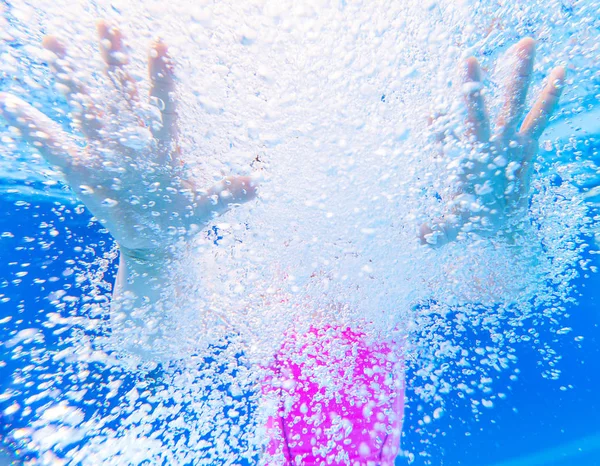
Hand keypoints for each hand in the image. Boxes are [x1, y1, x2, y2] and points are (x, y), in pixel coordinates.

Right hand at [0, 21, 256, 261]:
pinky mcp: (82, 170)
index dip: (163, 77)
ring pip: (88, 107)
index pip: (165, 104)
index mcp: (165, 144)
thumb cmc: (183, 216)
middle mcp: (134, 139)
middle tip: (107, 25)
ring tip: (53, 41)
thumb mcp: (206, 208)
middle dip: (115, 62)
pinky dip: (36, 129)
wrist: (157, 237)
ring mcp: (106, 150)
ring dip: (72, 77)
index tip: (162, 43)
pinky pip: (56, 147)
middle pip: (123, 94)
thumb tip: (257, 183)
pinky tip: (13, 105)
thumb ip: (226, 194)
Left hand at [420, 38, 564, 246]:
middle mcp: (483, 146)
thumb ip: (437, 231)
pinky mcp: (526, 145)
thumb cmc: (471, 219)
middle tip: (466, 56)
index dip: (436, 129)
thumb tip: (421, 236)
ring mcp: (505, 142)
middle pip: (476, 113)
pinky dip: (550, 97)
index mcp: (462, 162)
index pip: (445, 141)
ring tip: (525, 43)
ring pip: (512, 104)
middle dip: (472, 87)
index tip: (429, 114)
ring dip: (518, 75)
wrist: (498, 224)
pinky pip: (540, 118)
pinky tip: (560, 72)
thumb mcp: (452, 226)